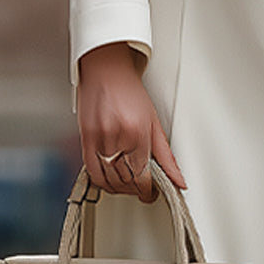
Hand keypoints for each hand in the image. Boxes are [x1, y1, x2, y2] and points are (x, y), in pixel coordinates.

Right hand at [77, 42, 185, 202]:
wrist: (106, 70)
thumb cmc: (129, 92)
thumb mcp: (154, 123)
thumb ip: (166, 157)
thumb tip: (179, 181)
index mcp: (137, 132)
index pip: (143, 176)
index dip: (148, 191)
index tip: (151, 194)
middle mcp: (116, 136)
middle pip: (125, 180)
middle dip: (135, 190)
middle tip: (142, 189)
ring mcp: (98, 138)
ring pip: (108, 180)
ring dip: (120, 189)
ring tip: (128, 185)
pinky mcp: (85, 138)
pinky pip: (92, 171)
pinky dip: (102, 182)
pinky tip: (110, 180)